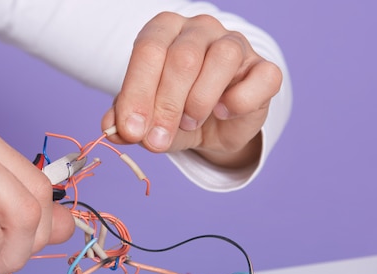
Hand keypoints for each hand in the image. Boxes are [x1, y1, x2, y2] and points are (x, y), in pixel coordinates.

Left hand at [102, 12, 282, 168]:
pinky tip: (224, 111)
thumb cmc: (177, 112)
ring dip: (200, 102)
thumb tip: (112, 129)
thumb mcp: (148, 120)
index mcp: (165, 31)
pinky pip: (260, 77)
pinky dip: (239, 101)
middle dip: (166, 106)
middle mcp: (200, 30)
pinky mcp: (264, 68)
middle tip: (157, 140)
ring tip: (191, 122)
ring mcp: (236, 44)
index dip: (137, 93)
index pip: (149, 50)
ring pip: (222, 59)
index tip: (131, 130)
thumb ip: (128, 121)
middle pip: (183, 57)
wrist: (216, 127)